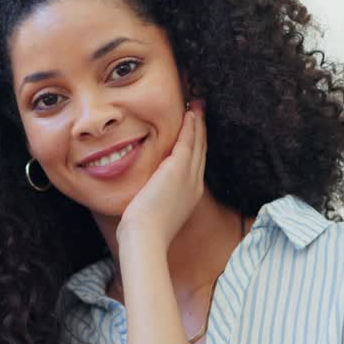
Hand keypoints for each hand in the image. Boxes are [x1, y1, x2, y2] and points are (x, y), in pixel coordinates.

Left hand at [117, 103, 206, 249]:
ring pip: (198, 143)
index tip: (194, 131)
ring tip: (197, 105)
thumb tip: (142, 196)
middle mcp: (194, 184)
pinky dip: (191, 126)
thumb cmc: (142, 232)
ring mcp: (189, 176)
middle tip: (200, 110)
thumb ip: (152, 199)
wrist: (145, 238)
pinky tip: (190, 113)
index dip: (195, 146)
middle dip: (201, 130)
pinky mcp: (179, 169)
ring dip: (198, 122)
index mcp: (189, 196)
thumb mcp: (152, 213)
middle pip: (201, 151)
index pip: (194, 165)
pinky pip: (189, 141)